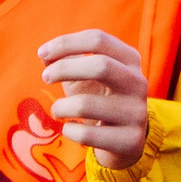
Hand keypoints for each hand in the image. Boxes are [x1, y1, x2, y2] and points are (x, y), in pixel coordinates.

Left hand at [38, 30, 150, 168]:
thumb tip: (45, 54)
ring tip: (57, 110)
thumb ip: (66, 61)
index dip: (66, 43)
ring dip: (61, 107)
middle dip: (64, 69)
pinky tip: (70, 130)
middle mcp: (138, 83)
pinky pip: (86, 134)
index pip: (98, 39)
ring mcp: (137, 113)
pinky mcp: (130, 141)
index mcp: (129, 59)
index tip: (42, 53)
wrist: (122, 141)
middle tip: (45, 77)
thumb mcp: (84, 77)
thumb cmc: (97, 100)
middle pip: (101, 66)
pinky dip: (69, 131)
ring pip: (87, 105)